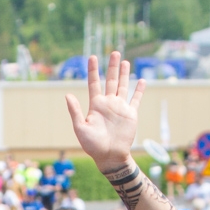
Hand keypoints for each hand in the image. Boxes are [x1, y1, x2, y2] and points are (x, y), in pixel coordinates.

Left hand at [64, 52, 144, 169]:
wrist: (109, 156)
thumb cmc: (92, 145)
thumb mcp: (80, 128)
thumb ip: (75, 111)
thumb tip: (68, 95)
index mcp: (95, 105)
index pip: (94, 83)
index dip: (93, 70)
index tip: (92, 57)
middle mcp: (108, 103)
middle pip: (110, 80)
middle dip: (112, 67)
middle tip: (114, 52)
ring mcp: (120, 108)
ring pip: (122, 86)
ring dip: (124, 74)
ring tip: (125, 61)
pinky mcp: (130, 114)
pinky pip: (135, 99)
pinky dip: (138, 90)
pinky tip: (141, 80)